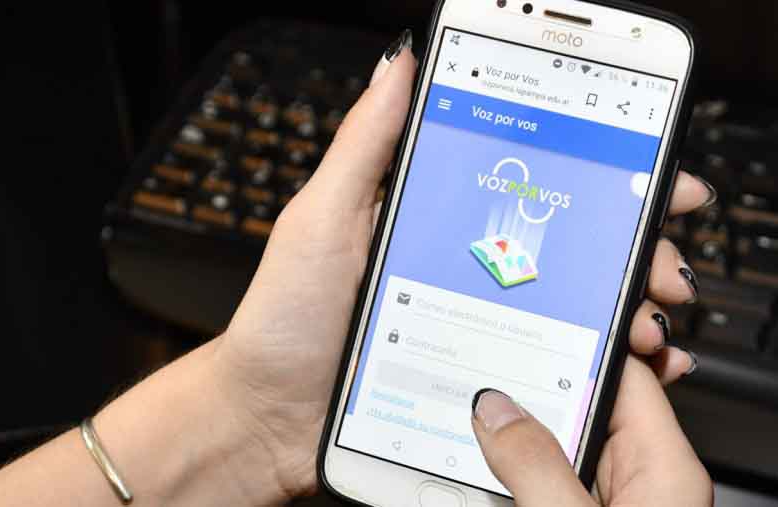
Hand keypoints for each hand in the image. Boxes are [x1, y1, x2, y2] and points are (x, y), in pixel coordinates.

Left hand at [212, 30, 714, 501]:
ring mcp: (473, 321)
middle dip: (634, 246)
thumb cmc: (286, 318)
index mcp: (433, 218)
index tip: (653, 171)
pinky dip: (595, 363)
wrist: (269, 418)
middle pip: (568, 244)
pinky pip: (547, 362)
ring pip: (571, 304)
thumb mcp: (321, 219)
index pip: (530, 182)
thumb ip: (366, 146)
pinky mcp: (474, 372)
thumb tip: (400, 63)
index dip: (598, 173)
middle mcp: (463, 265)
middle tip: (665, 263)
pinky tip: (622, 366)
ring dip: (625, 306)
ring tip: (648, 321)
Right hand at [470, 356, 711, 505]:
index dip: (578, 341)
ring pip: (558, 444)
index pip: (625, 374)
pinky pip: (546, 475)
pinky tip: (485, 453)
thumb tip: (495, 410)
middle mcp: (643, 481)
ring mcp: (610, 501)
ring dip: (518, 430)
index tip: (532, 318)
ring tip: (476, 410)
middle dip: (534, 386)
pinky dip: (515, 464)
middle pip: (583, 407)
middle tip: (484, 367)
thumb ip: (536, 465)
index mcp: (664, 468)